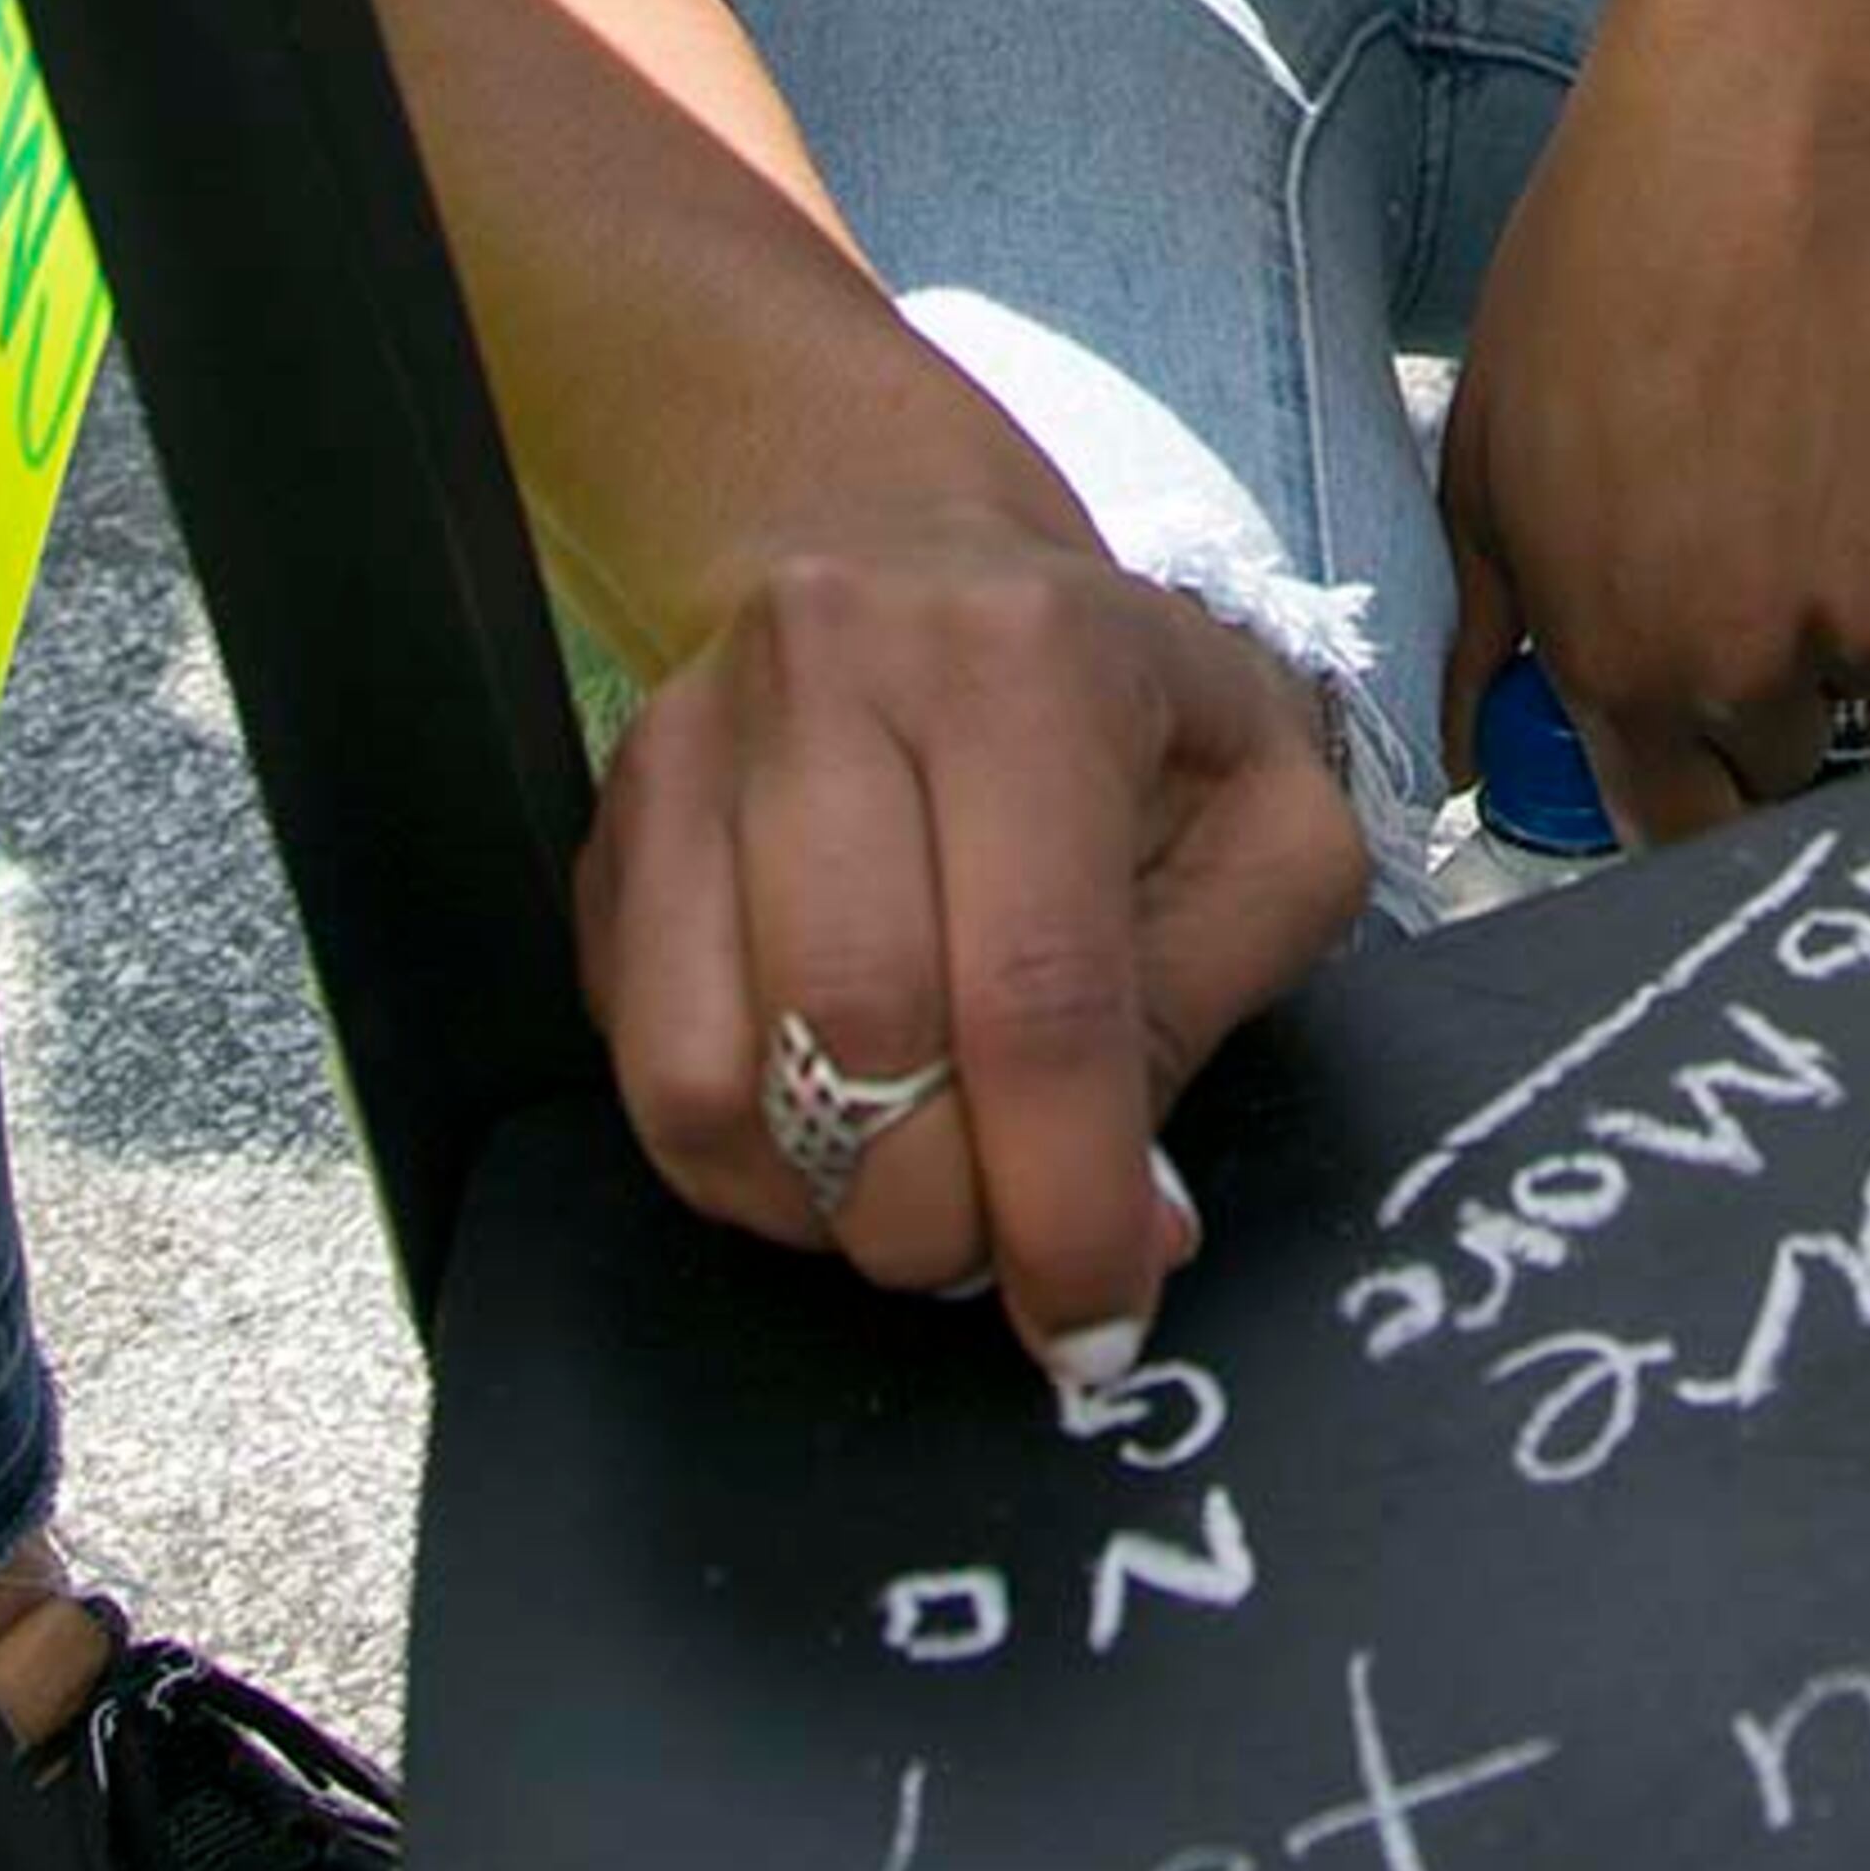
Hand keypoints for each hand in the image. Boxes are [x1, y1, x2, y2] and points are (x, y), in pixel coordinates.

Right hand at [576, 503, 1367, 1383]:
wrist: (905, 551)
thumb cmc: (1116, 703)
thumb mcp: (1258, 802)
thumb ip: (1215, 993)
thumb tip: (1137, 1221)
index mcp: (1029, 663)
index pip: (1037, 987)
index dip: (1065, 1192)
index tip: (1097, 1319)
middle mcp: (840, 676)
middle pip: (862, 1034)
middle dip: (941, 1210)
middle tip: (1002, 1250)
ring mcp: (695, 745)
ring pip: (718, 1073)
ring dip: (826, 1205)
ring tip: (915, 1193)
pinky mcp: (611, 827)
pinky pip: (640, 1069)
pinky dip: (739, 1167)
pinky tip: (827, 1140)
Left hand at [1439, 0, 1869, 840]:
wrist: (1770, 134)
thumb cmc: (1602, 268)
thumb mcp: (1487, 447)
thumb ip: (1476, 625)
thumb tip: (1463, 754)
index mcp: (1622, 659)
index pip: (1672, 820)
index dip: (1683, 776)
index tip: (1691, 725)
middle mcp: (1754, 662)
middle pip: (1783, 755)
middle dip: (1766, 685)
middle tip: (1757, 547)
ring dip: (1849, 598)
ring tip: (1816, 454)